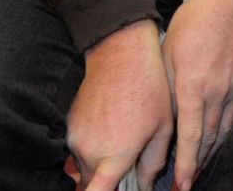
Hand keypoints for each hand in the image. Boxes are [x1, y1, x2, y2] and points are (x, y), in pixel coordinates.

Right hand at [66, 20, 172, 190]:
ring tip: (125, 133)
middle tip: (131, 157)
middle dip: (111, 178)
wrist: (120, 55)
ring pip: (87, 167)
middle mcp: (90, 151)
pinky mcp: (70, 127)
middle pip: (95, 182)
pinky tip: (113, 124)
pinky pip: (81, 148)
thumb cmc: (149, 89)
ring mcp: (76, 139)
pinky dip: (94, 146)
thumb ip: (154, 163)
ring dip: (102, 161)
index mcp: (115, 155)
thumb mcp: (163, 127)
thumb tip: (146, 185)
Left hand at [162, 0, 232, 190]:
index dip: (185, 165)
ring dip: (210, 153)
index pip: (190, 136)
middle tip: (187, 184)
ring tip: (199, 169)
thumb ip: (169, 88)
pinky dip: (222, 133)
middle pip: (208, 139)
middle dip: (197, 165)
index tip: (181, 185)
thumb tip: (166, 117)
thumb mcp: (169, 53)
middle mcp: (217, 91)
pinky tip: (215, 140)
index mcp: (194, 85)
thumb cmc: (195, 20)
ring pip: (223, 130)